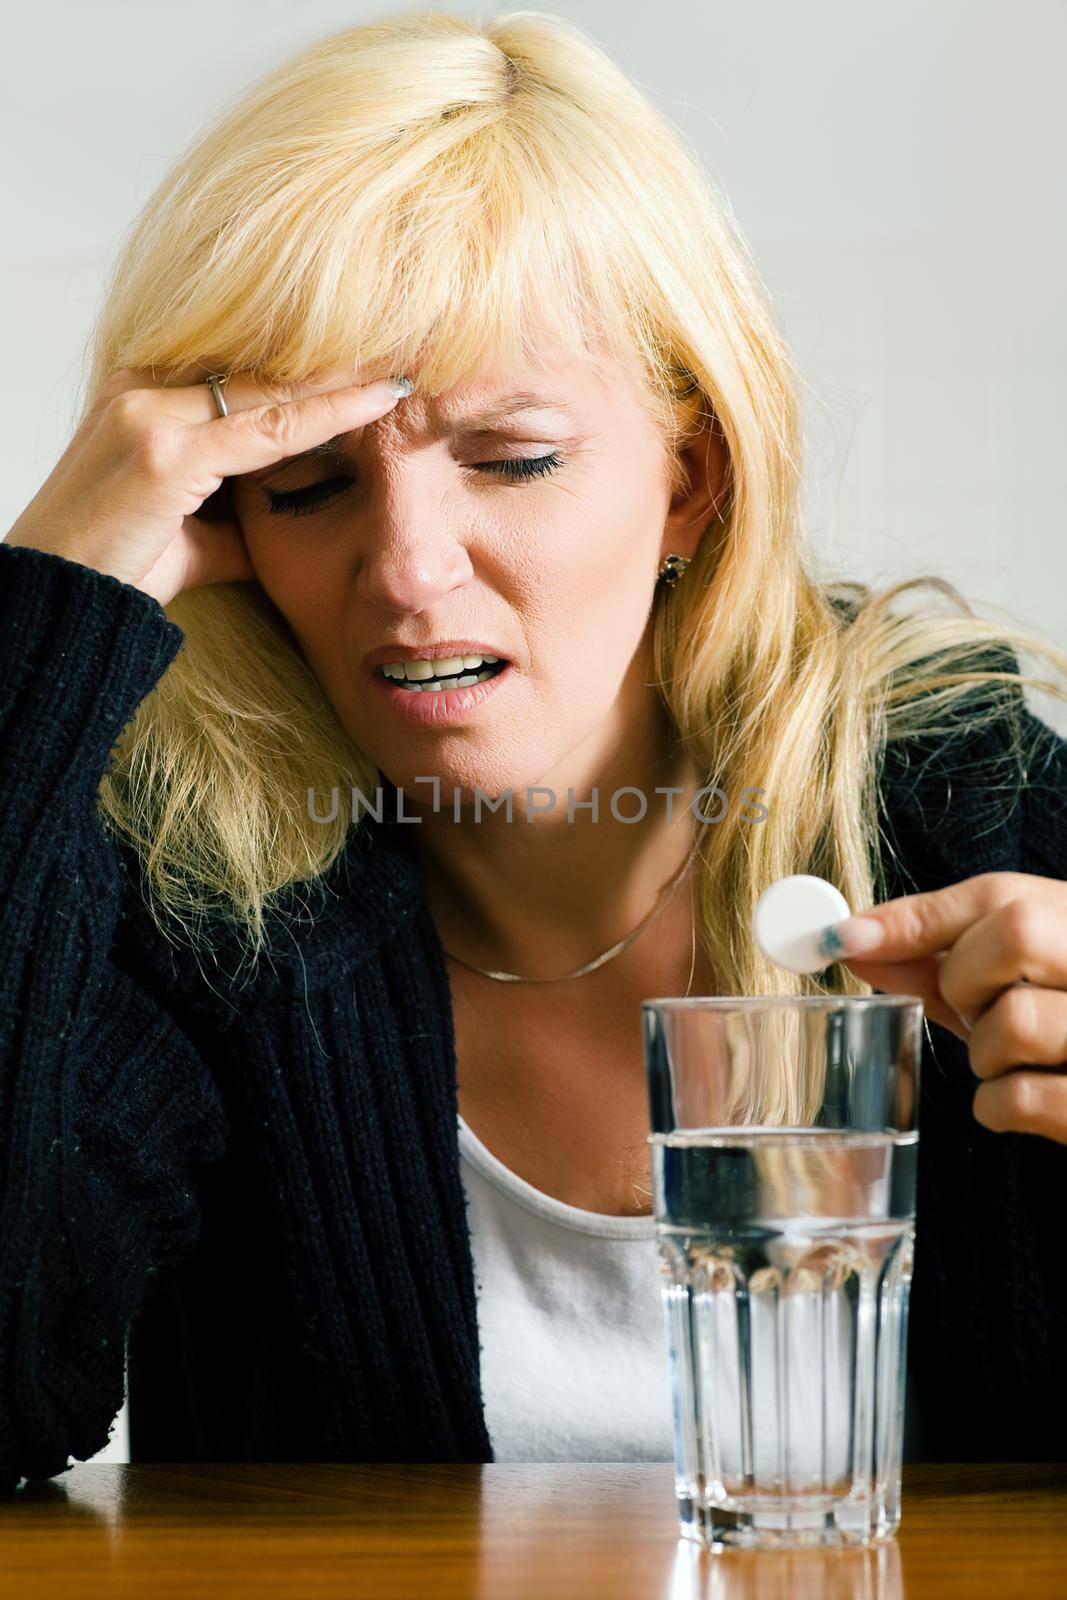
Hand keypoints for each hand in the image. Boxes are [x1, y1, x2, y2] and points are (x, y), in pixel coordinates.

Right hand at [4, 367, 409, 606]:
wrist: (56, 601)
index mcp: (143, 396)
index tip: (372, 359)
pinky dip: (330, 413)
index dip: (310, 366)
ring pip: (272, 387)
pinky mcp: (165, 454)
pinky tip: (379, 401)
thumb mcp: (187, 535)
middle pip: (260, 364)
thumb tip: (287, 529)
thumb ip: (237, 521)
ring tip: (408, 360)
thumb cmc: (113, 571)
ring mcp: (151, 416)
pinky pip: (268, 427)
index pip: (242, 370)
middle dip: (336, 358)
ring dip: (346, 375)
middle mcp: (143, 389)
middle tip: (406, 343)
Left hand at [824, 872, 1066, 1144]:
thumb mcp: (1022, 979)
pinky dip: (997, 1107)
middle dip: (964, 980)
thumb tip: (853, 940)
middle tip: (975, 1011)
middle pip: (1014, 932)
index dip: (915, 915)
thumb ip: (941, 959)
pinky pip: (1020, 1100)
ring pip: (1013, 1020)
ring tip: (1017, 1061)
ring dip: (985, 1053)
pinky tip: (1025, 1106)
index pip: (1002, 893)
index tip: (843, 937)